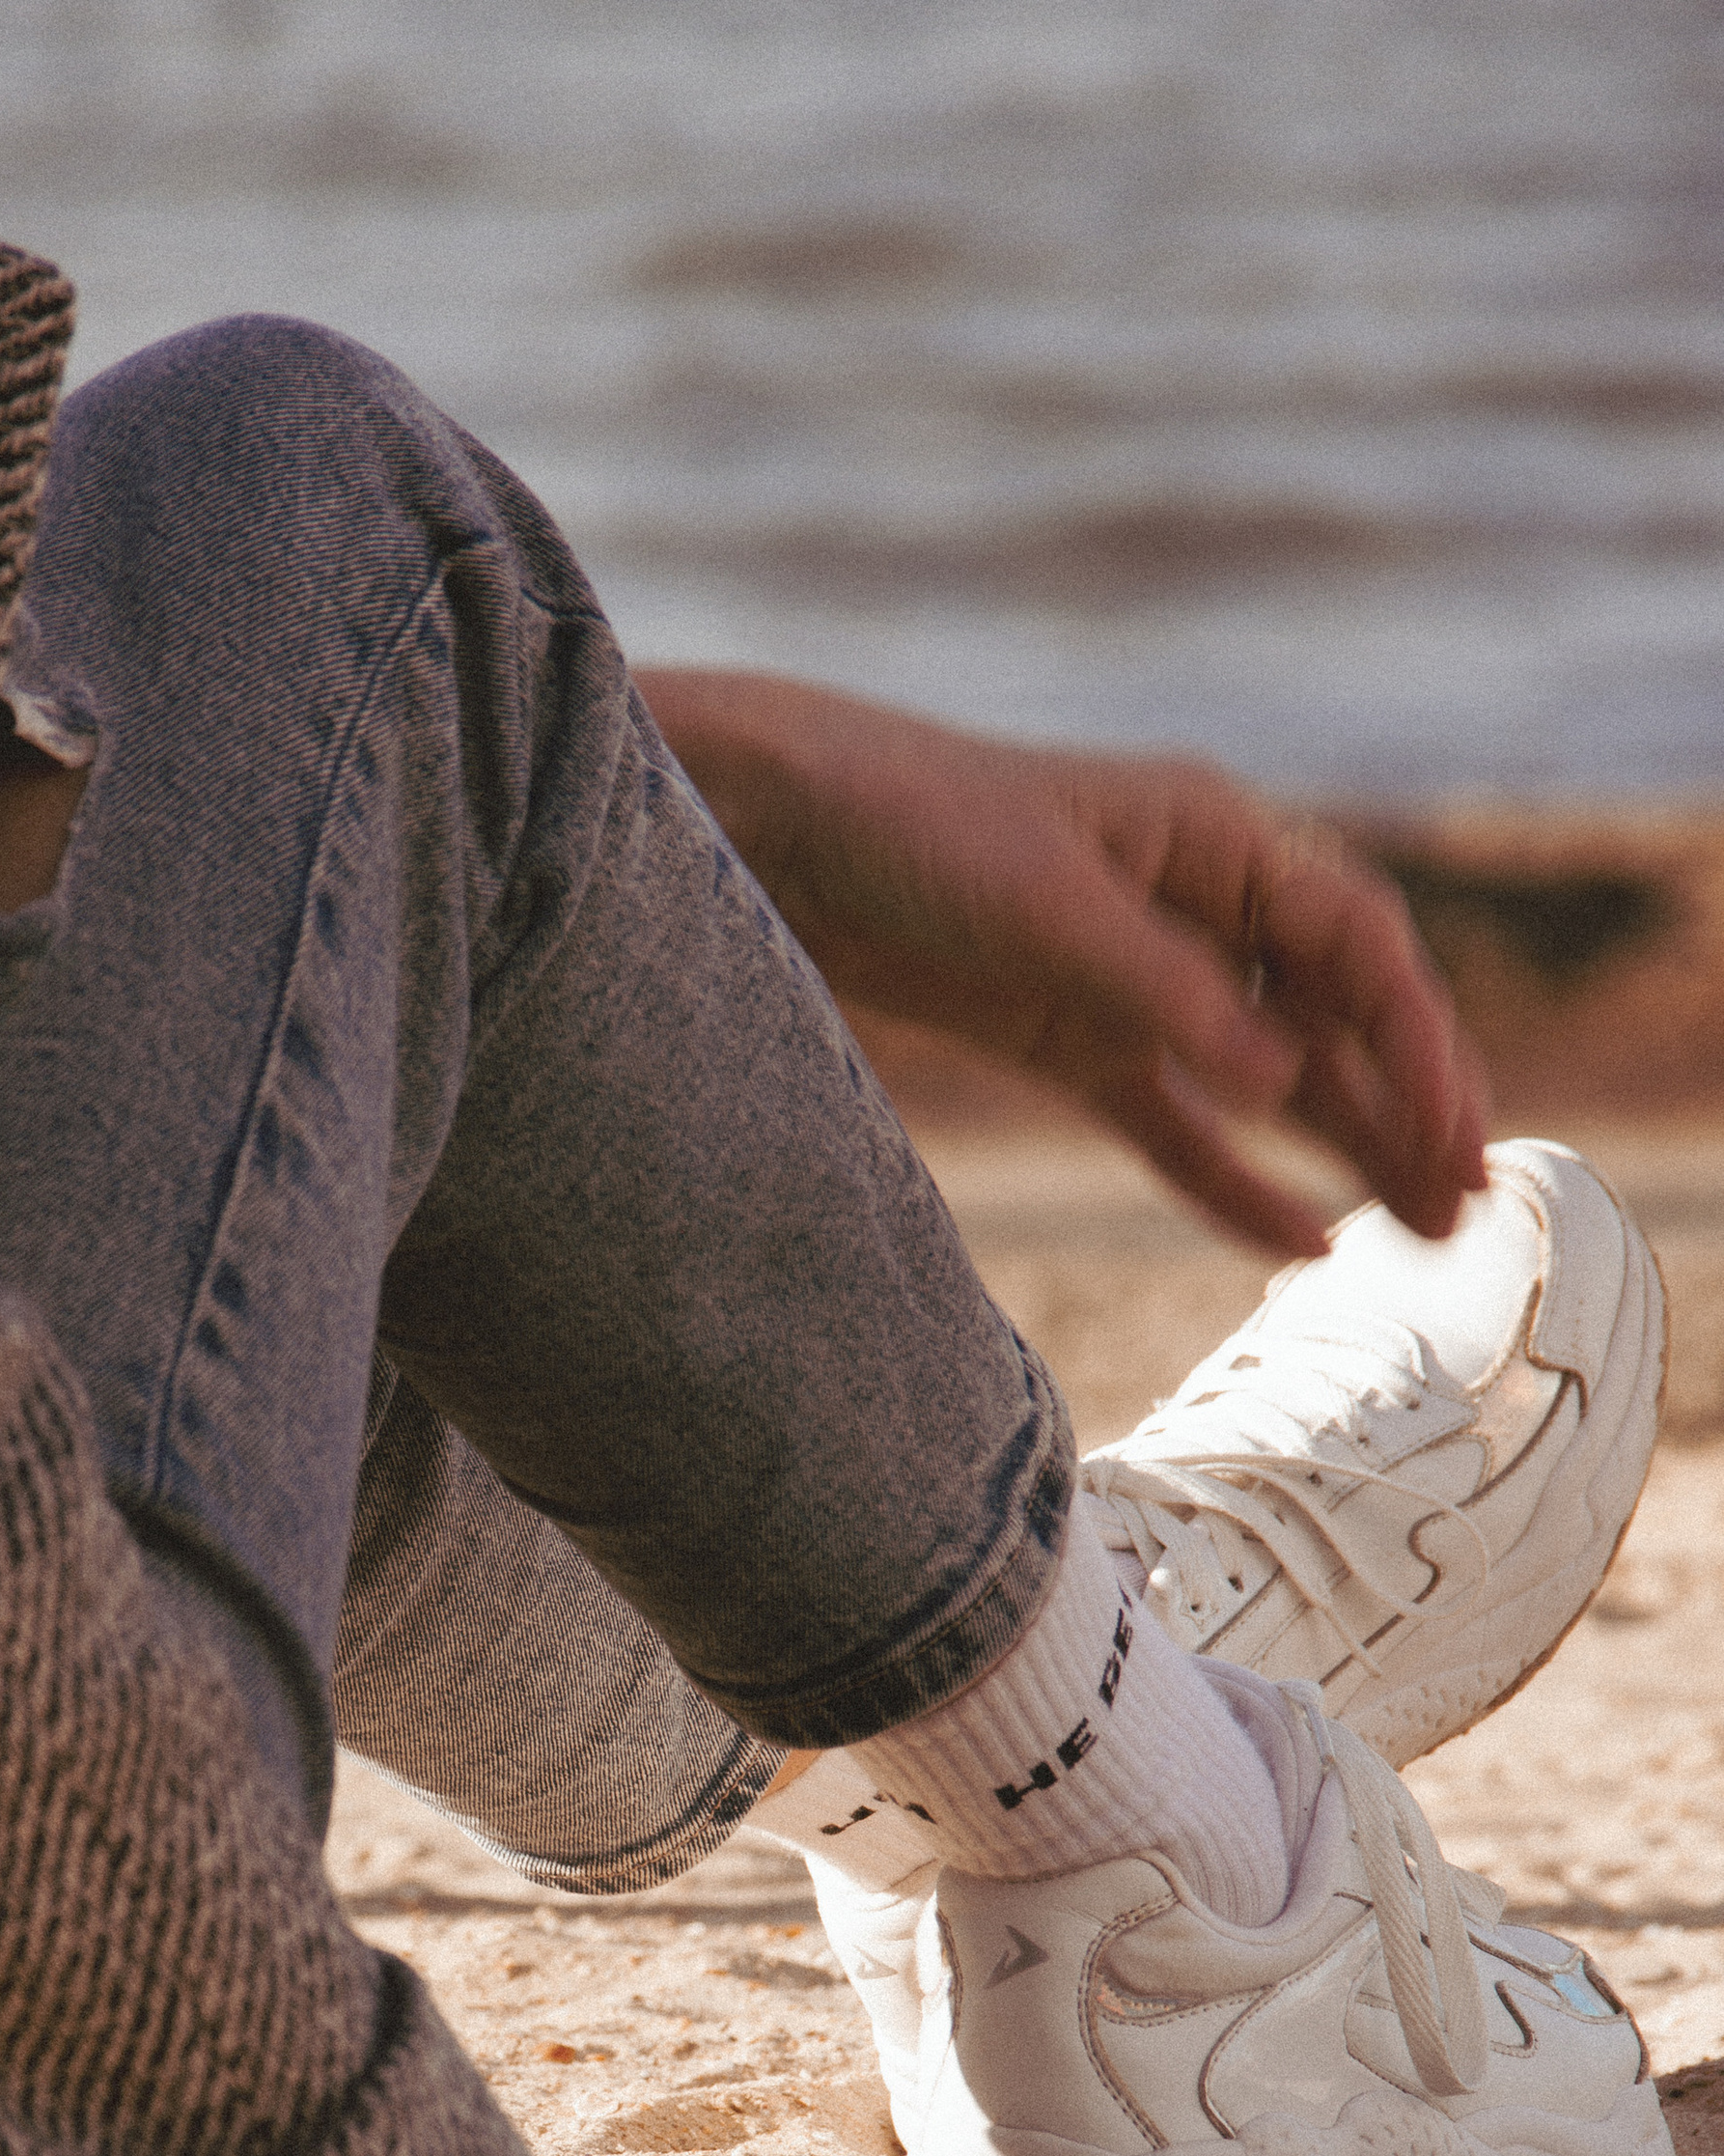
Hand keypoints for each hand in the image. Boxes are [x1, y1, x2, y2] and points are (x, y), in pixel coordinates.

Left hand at [634, 668, 1489, 1260]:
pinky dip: (1233, 1177)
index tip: (1455, 1135)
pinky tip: (1298, 1240)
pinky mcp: (1066, 1037)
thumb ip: (1164, 994)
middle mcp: (1192, 903)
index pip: (1355, 943)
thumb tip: (1284, 1077)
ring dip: (1346, 1149)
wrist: (773, 831)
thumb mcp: (1047, 909)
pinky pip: (1175, 1121)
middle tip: (1468, 1210)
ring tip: (1421, 1235)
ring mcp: (1132, 977)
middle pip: (1333, 1016)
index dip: (1419, 1041)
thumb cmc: (909, 829)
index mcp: (1212, 837)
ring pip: (1271, 1075)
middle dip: (1408, 1109)